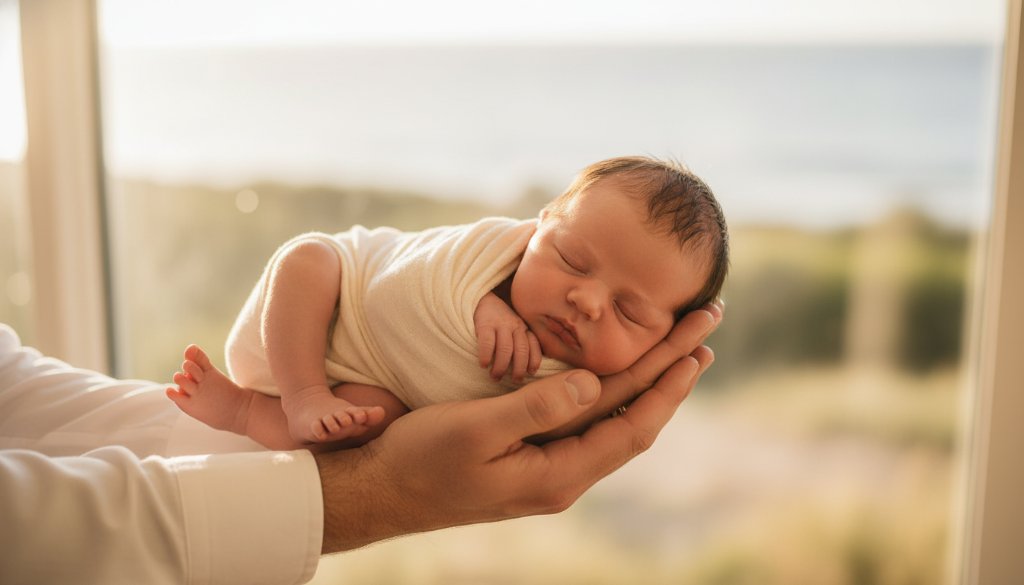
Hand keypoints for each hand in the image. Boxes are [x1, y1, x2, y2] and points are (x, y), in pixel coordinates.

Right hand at [314, 304, 717, 552]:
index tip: (696, 344)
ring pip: (613, 420)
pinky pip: (588, 421)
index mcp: (557, 476)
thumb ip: (537, 408)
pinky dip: (614, 389)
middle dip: (671, 371)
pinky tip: (623, 374)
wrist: (382, 490)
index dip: (667, 384)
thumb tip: (594, 385)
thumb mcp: (475, 430)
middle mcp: (562, 476)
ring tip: (681, 347)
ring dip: (648, 379)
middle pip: (632, 418)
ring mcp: (548, 467)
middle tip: (705, 324)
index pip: (630, 426)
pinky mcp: (531, 455)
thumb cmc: (421, 459)